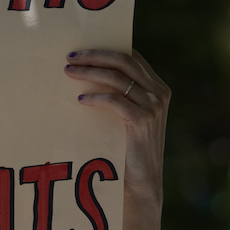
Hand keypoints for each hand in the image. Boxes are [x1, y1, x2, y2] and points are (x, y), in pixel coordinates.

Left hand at [65, 49, 168, 206]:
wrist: (142, 180)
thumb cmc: (130, 148)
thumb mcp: (130, 116)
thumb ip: (123, 95)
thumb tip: (92, 72)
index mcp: (159, 87)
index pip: (132, 57)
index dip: (106, 49)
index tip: (82, 50)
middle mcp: (159, 93)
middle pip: (124, 61)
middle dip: (95, 55)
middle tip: (70, 56)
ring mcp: (153, 106)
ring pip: (116, 77)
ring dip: (89, 72)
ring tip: (69, 73)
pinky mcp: (142, 120)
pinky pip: (114, 100)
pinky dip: (95, 96)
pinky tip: (80, 99)